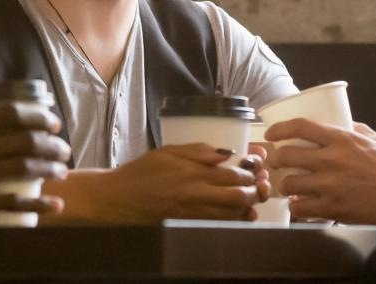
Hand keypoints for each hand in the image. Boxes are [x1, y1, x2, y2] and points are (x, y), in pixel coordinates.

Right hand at [0, 102, 70, 223]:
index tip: (51, 122)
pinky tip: (54, 204)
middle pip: (23, 141)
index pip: (10, 113)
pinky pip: (9, 203)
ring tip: (62, 169)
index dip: (37, 117)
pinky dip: (37, 203)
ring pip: (22, 169)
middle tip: (62, 148)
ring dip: (49, 168)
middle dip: (50, 144)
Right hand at [52, 144, 259, 222]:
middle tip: (259, 185)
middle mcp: (195, 194)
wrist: (116, 199)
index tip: (256, 167)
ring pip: (231, 215)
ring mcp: (192, 213)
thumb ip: (197, 151)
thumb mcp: (167, 152)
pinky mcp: (187, 225)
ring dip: (247, 208)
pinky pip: (217, 225)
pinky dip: (231, 221)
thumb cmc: (140, 172)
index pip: (232, 174)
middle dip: (254, 192)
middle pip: (238, 197)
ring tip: (252, 200)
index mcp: (191, 173)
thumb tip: (225, 153)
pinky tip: (235, 215)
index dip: (250, 172)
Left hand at [266, 119, 375, 224]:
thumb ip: (355, 129)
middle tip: (278, 163)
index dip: (280, 128)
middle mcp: (331, 160)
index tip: (271, 133)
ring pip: (289, 183)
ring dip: (286, 185)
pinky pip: (300, 208)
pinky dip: (296, 207)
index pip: (301, 127)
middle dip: (277, 159)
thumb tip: (341, 122)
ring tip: (290, 187)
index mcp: (342, 140)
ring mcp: (329, 185)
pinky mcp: (331, 208)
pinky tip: (301, 205)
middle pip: (287, 155)